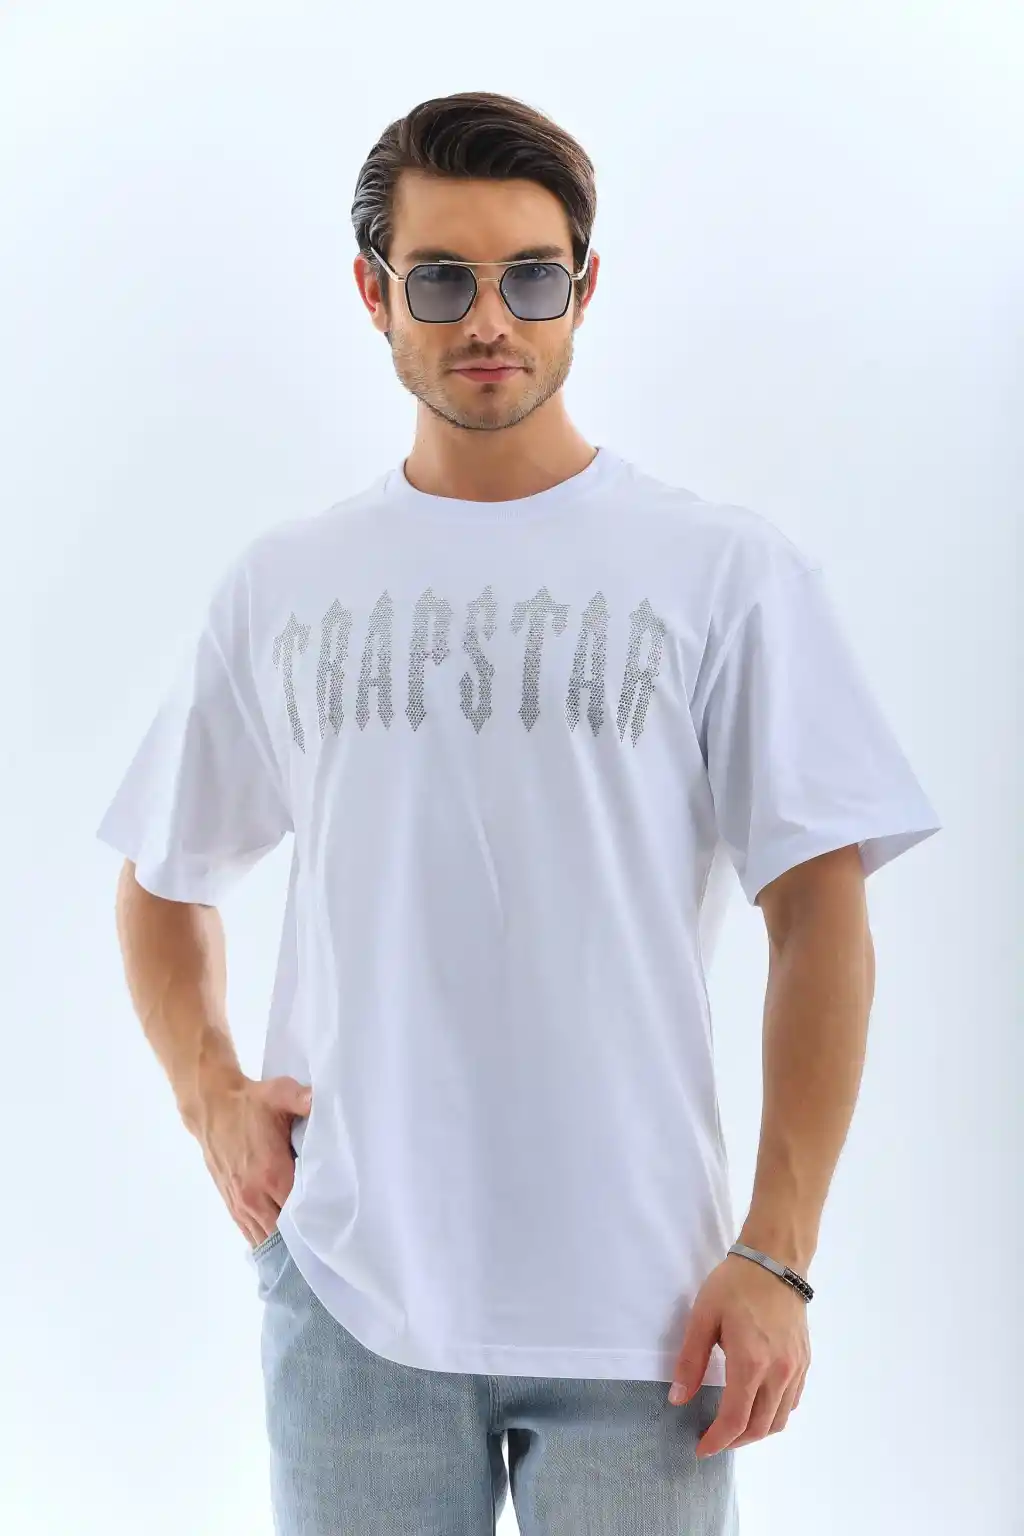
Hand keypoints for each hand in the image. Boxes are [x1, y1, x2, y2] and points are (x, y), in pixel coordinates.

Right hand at [191, 1072, 312, 1247]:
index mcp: (272, 1173)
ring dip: (284, 1247)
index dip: (319, 1222)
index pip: (300, 1211)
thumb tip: (320, 1099)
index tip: (338, 1231)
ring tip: (308, 1260)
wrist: (213, 1108)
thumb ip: (302, 1098)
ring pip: (266, 1237)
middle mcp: (255, 1194)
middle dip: (304, 1242)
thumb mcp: (280, 1093)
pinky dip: (265, 1242)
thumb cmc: (251, 1102)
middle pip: (284, 1232)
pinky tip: (281, 1252)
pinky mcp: (232, 1203)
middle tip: (328, 1251)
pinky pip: (250, 1233)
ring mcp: (241, 1202)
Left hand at [667, 1253, 810, 1457]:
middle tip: (713, 1439)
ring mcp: (795, 1369)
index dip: (717, 1441)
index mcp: (751, 1363)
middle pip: (759, 1427)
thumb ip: (690, 1361)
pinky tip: (759, 1406)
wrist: (775, 1261)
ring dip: (756, 1432)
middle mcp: (778, 1373)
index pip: (735, 1419)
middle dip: (734, 1441)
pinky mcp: (804, 1361)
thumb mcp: (703, 1317)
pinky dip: (775, 1415)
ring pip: (780, 1419)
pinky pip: (792, 1402)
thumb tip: (678, 1399)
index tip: (701, 1448)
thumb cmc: (734, 1285)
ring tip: (734, 1428)